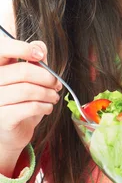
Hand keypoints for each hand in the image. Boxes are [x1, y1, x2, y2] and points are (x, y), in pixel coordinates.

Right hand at [0, 36, 61, 176]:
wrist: (10, 134)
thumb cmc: (19, 104)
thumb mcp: (27, 80)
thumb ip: (33, 61)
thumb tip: (40, 48)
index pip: (3, 49)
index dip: (22, 48)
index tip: (40, 56)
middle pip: (23, 71)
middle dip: (46, 77)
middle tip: (56, 84)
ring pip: (28, 90)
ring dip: (48, 93)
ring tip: (53, 97)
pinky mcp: (3, 117)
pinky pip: (30, 107)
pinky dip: (45, 106)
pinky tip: (47, 108)